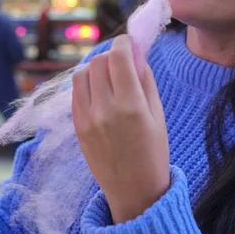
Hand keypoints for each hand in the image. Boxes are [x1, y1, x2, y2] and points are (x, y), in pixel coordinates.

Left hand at [72, 35, 169, 223]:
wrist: (133, 191)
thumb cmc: (154, 152)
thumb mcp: (159, 115)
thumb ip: (146, 81)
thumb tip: (136, 54)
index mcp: (130, 105)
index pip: (118, 57)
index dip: (123, 43)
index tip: (128, 42)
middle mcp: (105, 108)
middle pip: (98, 61)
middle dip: (111, 55)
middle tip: (121, 62)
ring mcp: (87, 118)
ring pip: (81, 73)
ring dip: (95, 67)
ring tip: (108, 76)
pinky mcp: (76, 126)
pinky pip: (75, 92)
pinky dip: (86, 83)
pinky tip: (99, 91)